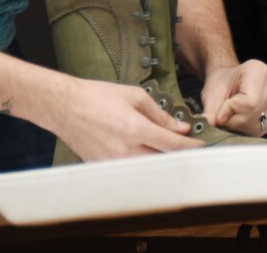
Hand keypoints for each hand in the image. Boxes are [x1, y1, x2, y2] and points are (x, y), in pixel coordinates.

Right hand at [56, 78, 203, 160]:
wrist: (65, 106)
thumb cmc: (97, 97)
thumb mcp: (134, 96)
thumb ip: (160, 114)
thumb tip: (180, 127)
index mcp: (134, 128)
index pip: (171, 145)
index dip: (190, 146)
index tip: (200, 145)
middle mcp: (124, 149)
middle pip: (162, 161)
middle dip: (178, 156)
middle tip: (188, 148)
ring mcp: (112, 161)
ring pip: (147, 169)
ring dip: (161, 161)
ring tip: (168, 151)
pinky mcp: (103, 167)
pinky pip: (129, 170)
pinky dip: (141, 164)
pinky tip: (145, 154)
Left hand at [200, 59, 266, 135]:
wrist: (228, 83)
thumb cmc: (221, 84)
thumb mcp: (210, 95)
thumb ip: (210, 111)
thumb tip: (210, 125)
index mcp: (258, 70)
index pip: (249, 102)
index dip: (230, 112)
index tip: (218, 113)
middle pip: (253, 115)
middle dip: (232, 122)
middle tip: (222, 117)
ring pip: (256, 125)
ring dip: (238, 128)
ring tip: (230, 116)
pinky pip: (260, 130)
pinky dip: (246, 130)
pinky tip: (239, 120)